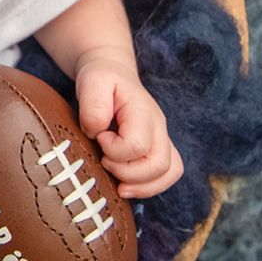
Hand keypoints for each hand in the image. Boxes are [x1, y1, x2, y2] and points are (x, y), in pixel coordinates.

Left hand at [74, 56, 184, 199]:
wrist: (112, 73)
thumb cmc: (102, 79)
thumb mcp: (92, 82)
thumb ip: (94, 106)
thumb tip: (98, 133)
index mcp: (143, 111)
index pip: (138, 145)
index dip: (113, 150)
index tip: (99, 137)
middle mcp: (159, 127)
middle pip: (159, 165)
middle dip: (127, 173)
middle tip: (104, 161)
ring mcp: (161, 139)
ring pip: (169, 173)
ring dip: (141, 186)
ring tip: (117, 183)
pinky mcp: (158, 149)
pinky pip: (165, 176)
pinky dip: (147, 187)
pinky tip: (125, 184)